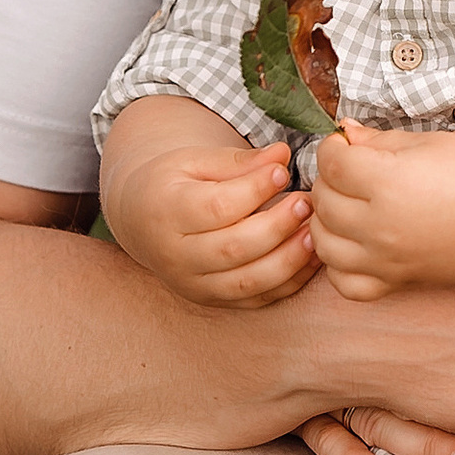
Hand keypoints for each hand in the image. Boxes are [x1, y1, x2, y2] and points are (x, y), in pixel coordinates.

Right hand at [103, 124, 314, 309]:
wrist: (141, 221)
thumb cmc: (174, 183)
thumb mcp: (195, 161)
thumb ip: (237, 160)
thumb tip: (282, 154)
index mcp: (167, 212)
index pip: (217, 207)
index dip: (255, 190)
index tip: (283, 171)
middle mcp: (176, 255)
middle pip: (234, 248)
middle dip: (278, 225)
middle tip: (307, 202)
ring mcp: (193, 284)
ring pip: (248, 281)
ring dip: (290, 258)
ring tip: (314, 230)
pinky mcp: (212, 300)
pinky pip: (257, 299)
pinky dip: (289, 281)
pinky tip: (311, 255)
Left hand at [305, 108, 454, 302]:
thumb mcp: (429, 145)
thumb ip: (379, 141)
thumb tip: (345, 132)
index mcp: (389, 182)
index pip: (332, 162)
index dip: (334, 148)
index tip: (346, 145)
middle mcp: (381, 225)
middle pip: (323, 200)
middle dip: (331, 180)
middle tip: (351, 171)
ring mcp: (386, 258)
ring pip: (324, 242)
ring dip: (328, 220)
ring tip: (349, 204)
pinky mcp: (395, 282)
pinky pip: (345, 282)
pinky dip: (340, 265)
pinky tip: (355, 243)